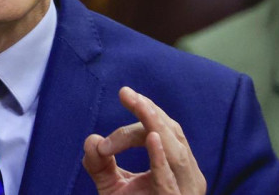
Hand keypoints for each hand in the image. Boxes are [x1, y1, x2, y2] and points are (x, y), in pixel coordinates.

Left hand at [81, 86, 206, 194]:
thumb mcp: (111, 187)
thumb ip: (99, 164)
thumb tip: (91, 140)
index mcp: (178, 167)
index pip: (161, 133)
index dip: (134, 125)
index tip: (103, 142)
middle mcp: (188, 176)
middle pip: (171, 134)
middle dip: (149, 111)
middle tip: (127, 93)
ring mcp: (186, 191)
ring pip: (175, 150)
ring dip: (154, 125)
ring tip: (139, 104)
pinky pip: (169, 179)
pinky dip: (161, 158)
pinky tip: (152, 138)